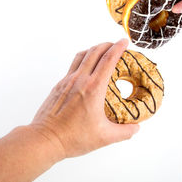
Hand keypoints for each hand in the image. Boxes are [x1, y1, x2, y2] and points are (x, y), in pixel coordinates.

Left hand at [31, 39, 138, 157]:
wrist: (45, 139)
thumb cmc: (73, 137)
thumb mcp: (104, 137)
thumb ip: (124, 132)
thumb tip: (136, 127)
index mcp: (93, 89)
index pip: (108, 60)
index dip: (118, 48)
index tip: (124, 42)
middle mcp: (80, 80)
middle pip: (95, 52)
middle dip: (107, 44)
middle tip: (116, 44)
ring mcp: (68, 80)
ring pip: (82, 55)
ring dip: (94, 48)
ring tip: (103, 50)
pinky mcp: (60, 84)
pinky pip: (74, 64)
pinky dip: (84, 58)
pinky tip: (87, 65)